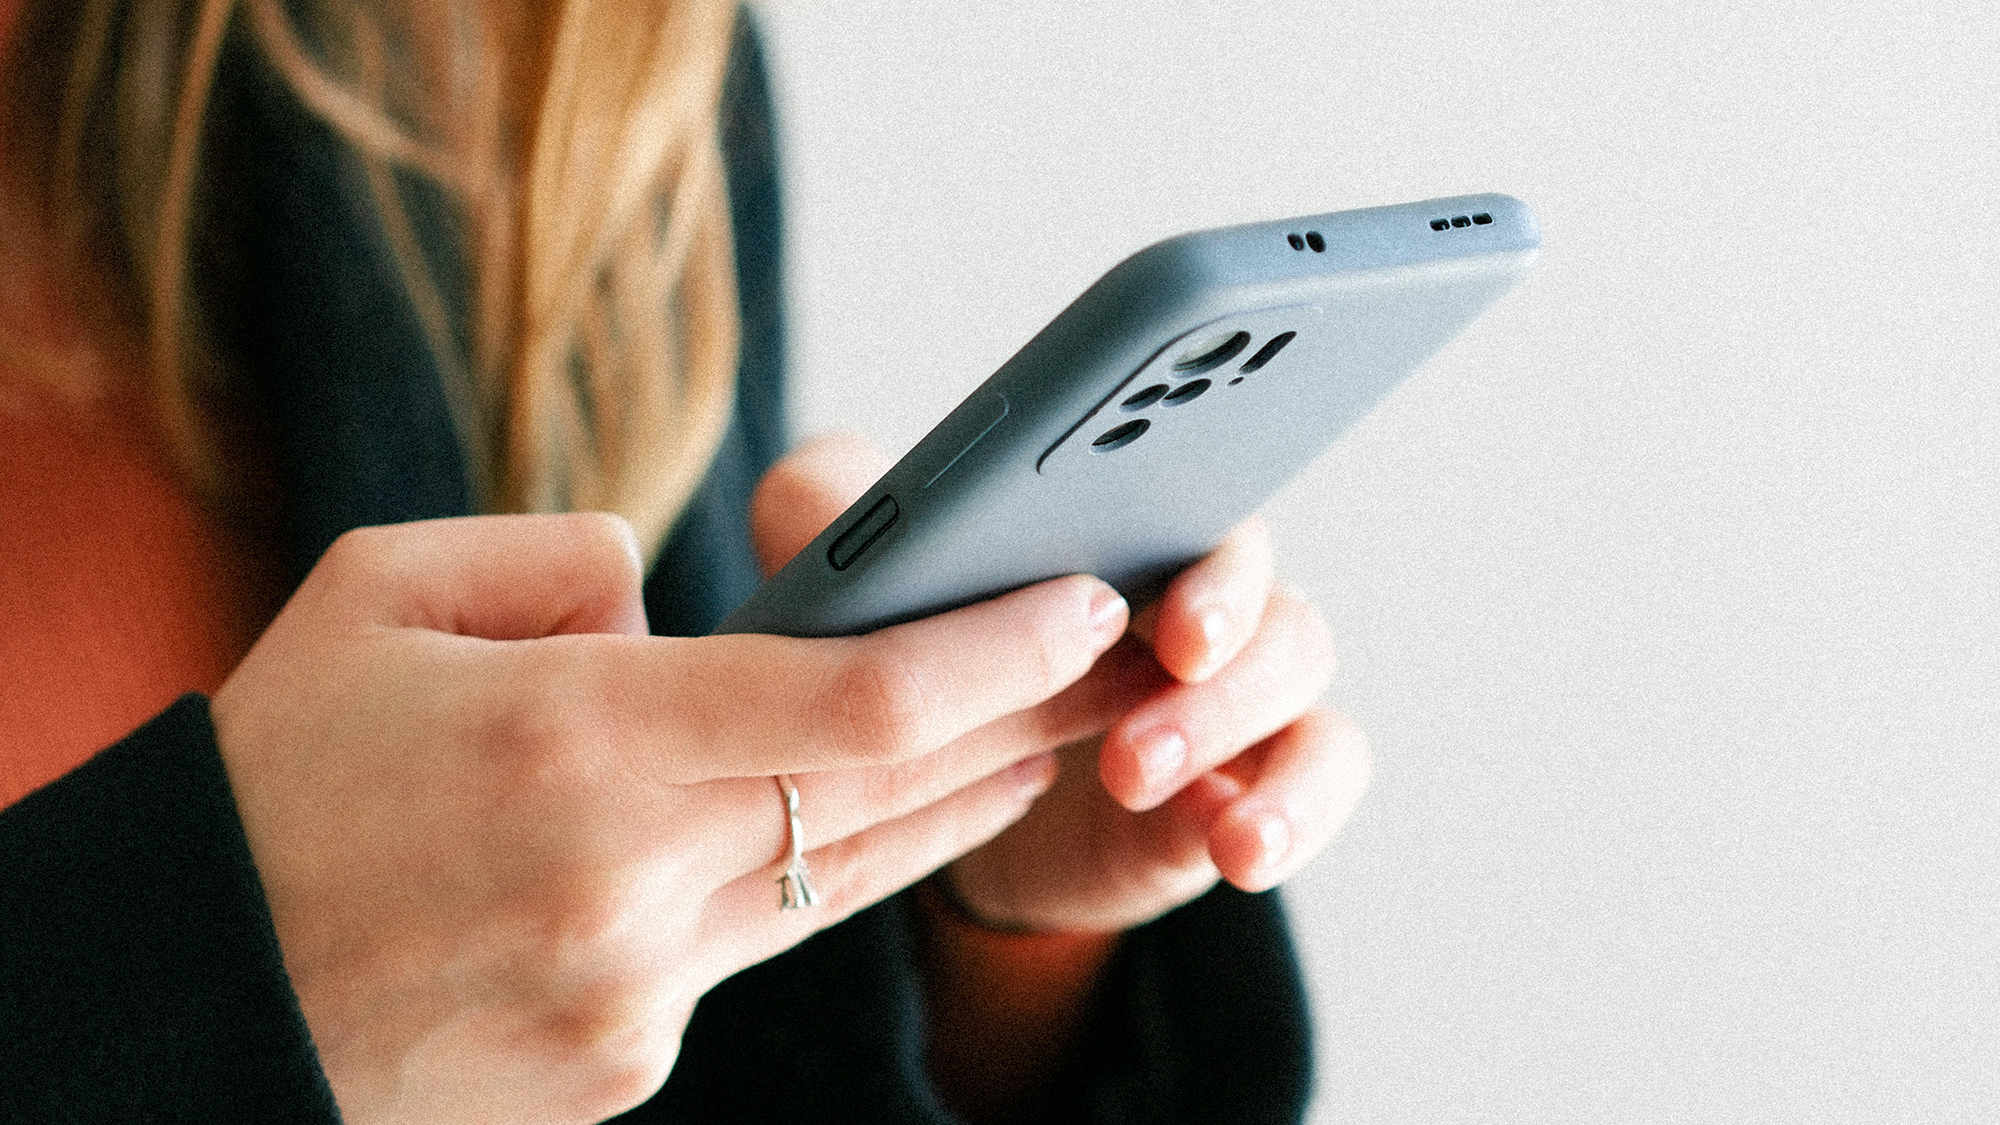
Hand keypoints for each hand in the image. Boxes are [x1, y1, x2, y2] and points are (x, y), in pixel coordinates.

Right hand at [211, 512, 1128, 1124]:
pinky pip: (746, 945)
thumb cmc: (275, 768)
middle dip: (1029, 723)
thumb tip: (684, 602)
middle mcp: (626, 878)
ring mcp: (636, 992)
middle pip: (891, 793)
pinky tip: (830, 825)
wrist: (184, 993)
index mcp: (572, 738)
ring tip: (1034, 743)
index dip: (997, 650)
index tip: (1088, 601)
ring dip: (953, 804)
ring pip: (844, 877)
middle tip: (1130, 666)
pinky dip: (793, 873)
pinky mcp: (629, 1061)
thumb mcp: (384, 593)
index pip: (857, 697)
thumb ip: (562, 563)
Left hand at [750, 434, 1372, 936]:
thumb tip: (838, 488)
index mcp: (1119, 525)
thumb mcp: (847, 589)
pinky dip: (1297, 805)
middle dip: (1227, 630)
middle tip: (1171, 659)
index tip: (1157, 602)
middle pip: (1267, 586)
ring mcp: (1234, 693)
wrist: (931, 803)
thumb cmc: (907, 658)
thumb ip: (829, 517)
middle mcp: (1196, 595)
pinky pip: (1321, 774)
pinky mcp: (1241, 782)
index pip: (1202, 495)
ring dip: (1231, 721)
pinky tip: (1237, 843)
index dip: (1189, 544)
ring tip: (1139, 772)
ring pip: (1299, 679)